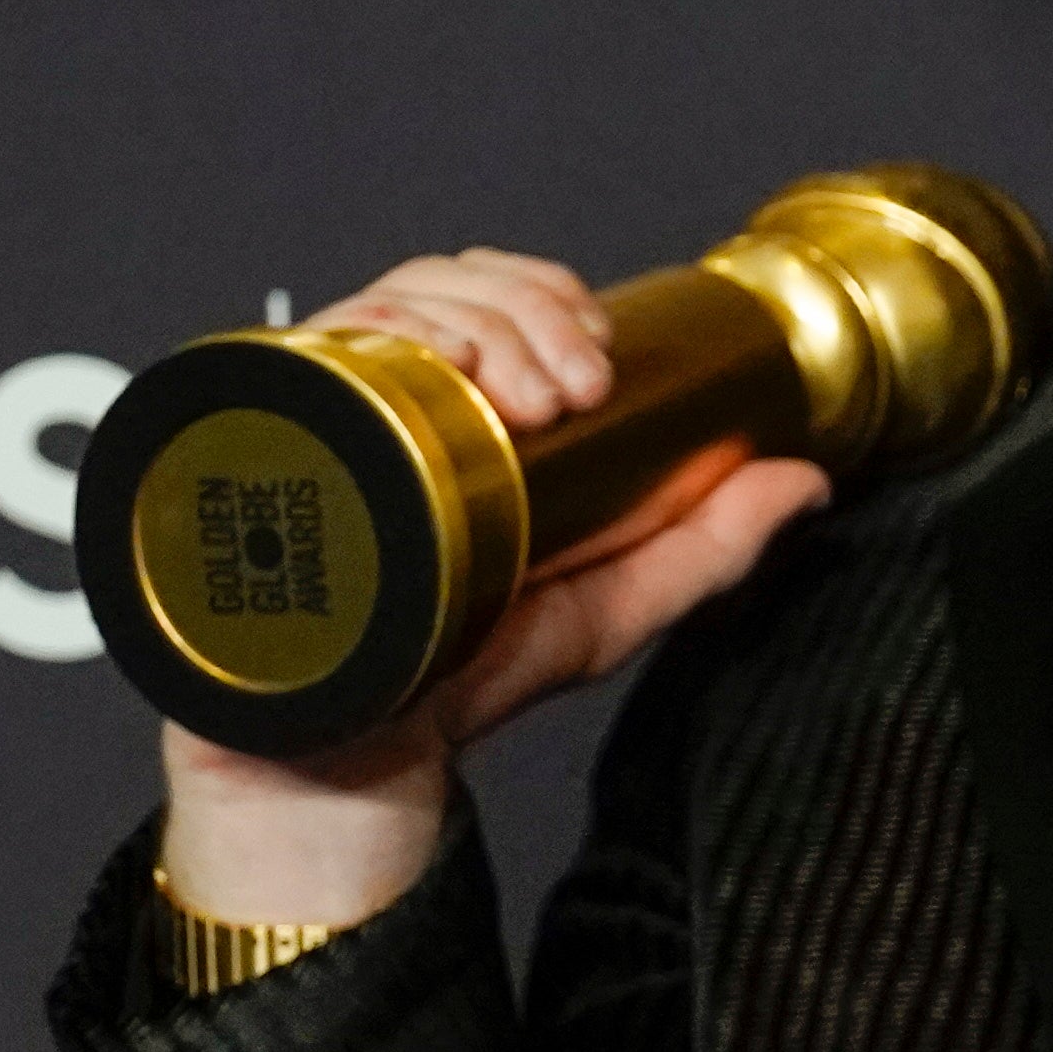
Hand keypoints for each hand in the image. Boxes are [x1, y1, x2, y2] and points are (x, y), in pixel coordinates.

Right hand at [153, 249, 832, 927]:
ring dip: (470, 319)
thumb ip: (704, 544)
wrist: (346, 767)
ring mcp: (308, 419)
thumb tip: (803, 477)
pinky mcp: (250, 448)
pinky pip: (298, 355)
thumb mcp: (607, 605)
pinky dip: (372, 337)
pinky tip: (433, 374)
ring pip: (379, 306)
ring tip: (531, 396)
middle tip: (577, 383)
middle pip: (436, 284)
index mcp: (445, 414)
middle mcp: (372, 401)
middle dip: (521, 306)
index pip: (486, 295)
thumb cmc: (455, 678)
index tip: (599, 354)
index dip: (544, 294)